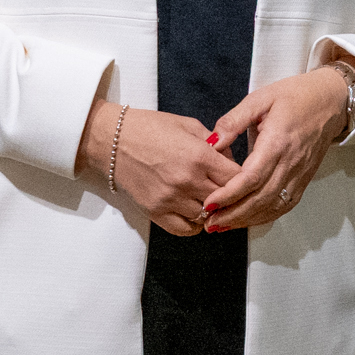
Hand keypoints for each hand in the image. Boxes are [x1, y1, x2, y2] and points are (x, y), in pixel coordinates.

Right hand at [81, 95, 226, 235]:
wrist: (112, 140)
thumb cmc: (150, 128)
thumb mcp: (189, 125)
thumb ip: (216, 143)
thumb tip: (233, 160)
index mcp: (199, 156)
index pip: (237, 177)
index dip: (242, 177)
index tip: (238, 175)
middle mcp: (187, 180)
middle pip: (226, 199)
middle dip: (230, 194)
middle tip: (226, 189)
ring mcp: (171, 199)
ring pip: (208, 217)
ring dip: (212, 210)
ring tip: (207, 198)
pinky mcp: (156, 212)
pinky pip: (186, 229)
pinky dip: (194, 224)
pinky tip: (193, 211)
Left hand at [204, 68, 351, 231]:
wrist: (330, 101)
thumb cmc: (295, 96)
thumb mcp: (259, 99)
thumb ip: (233, 121)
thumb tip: (211, 143)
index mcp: (278, 142)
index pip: (251, 177)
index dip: (229, 194)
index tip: (209, 203)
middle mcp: (291, 163)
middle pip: (260, 198)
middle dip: (233, 214)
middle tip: (210, 222)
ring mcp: (300, 174)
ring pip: (272, 206)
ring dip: (247, 220)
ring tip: (223, 225)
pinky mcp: (304, 180)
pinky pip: (284, 205)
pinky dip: (264, 216)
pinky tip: (247, 220)